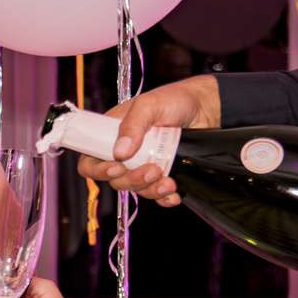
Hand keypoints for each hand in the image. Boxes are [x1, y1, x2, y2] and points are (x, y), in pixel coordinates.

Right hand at [75, 75, 220, 206]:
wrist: (207, 108)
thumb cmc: (174, 99)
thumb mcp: (149, 105)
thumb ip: (132, 125)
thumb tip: (120, 152)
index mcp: (112, 134)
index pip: (90, 160)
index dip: (97, 170)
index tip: (116, 168)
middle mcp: (125, 152)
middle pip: (115, 180)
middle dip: (132, 180)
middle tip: (152, 169)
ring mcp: (143, 165)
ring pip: (136, 189)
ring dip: (150, 189)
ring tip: (168, 181)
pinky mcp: (162, 174)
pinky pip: (156, 195)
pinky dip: (164, 198)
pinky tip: (173, 194)